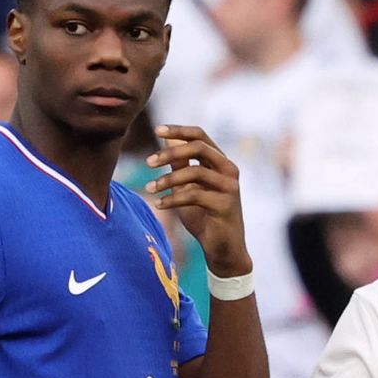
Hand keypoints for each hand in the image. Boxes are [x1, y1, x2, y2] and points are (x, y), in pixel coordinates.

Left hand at [146, 125, 247, 269]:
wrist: (222, 248)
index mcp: (220, 162)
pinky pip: (194, 195)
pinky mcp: (225, 205)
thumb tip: (167, 140)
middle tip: (148, 163)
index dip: (178, 130)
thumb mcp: (188, 186)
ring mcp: (230, 187)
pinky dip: (172, 199)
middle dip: (170, 153)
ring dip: (167, 179)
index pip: (200, 136)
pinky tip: (159, 205)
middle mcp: (229, 171)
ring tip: (149, 189)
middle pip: (199, 147)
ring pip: (195, 171)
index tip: (156, 130)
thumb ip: (181, 165)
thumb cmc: (204, 215)